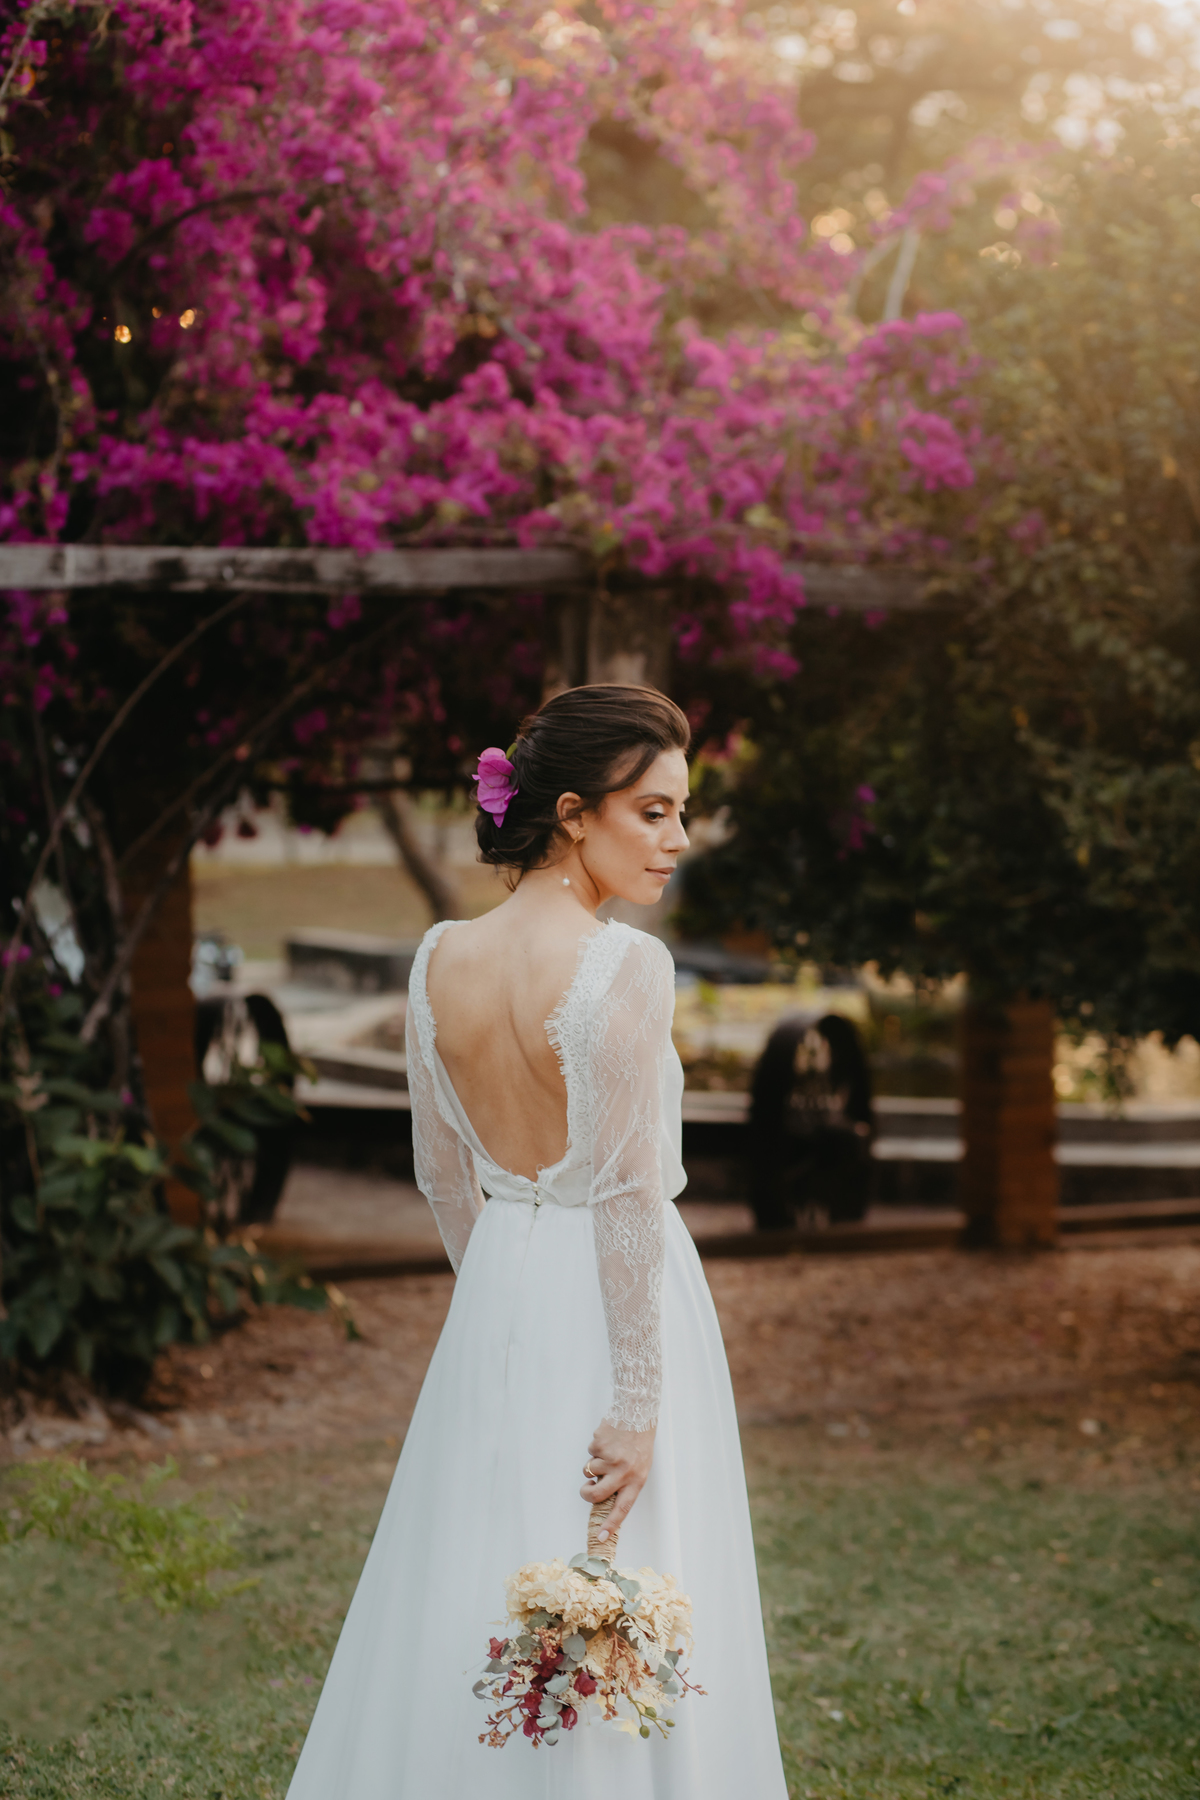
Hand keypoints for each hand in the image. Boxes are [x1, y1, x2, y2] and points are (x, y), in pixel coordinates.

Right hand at [579, 1419, 655, 1539]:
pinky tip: (608, 1439)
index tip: (601, 1537)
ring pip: (590, 1470)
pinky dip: (596, 1448)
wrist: (637, 1413)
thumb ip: (624, 1482)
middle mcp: (623, 1471)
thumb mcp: (640, 1466)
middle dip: (586, 1493)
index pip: (623, 1508)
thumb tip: (604, 1496)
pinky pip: (590, 1452)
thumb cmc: (639, 1443)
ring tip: (609, 1451)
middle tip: (587, 1488)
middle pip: (596, 1494)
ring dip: (595, 1463)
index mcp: (636, 1479)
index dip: (611, 1524)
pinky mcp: (599, 1444)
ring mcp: (610, 1457)